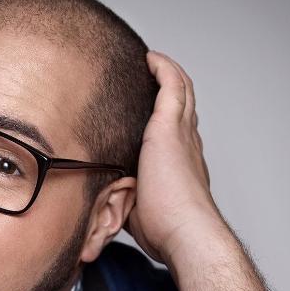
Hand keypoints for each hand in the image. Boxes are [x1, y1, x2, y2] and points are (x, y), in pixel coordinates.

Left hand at [126, 51, 225, 264]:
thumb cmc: (163, 231)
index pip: (177, 133)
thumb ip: (123, 197)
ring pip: (182, 91)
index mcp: (182, 165)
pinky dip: (164, 69)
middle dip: (169, 89)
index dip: (167, 118)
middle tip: (151, 77)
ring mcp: (182, 134)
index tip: (151, 111)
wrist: (184, 232)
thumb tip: (101, 201)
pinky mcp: (170, 128)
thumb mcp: (137, 209)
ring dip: (168, 73)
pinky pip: (172, 85)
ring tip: (151, 62)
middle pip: (184, 106)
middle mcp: (188, 145)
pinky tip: (150, 59)